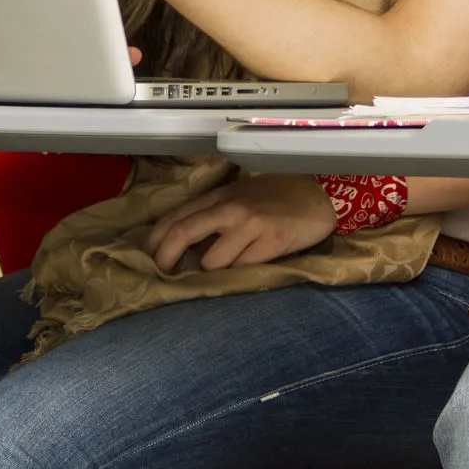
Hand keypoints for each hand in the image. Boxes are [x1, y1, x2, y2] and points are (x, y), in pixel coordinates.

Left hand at [142, 174, 337, 271]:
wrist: (319, 195)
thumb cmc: (278, 198)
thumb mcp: (240, 199)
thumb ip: (214, 216)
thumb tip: (185, 247)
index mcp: (220, 197)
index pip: (176, 217)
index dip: (156, 239)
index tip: (148, 256)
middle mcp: (230, 208)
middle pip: (183, 232)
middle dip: (165, 257)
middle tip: (162, 273)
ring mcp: (250, 224)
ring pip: (211, 259)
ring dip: (209, 271)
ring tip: (220, 271)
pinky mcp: (271, 241)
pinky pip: (241, 268)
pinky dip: (238, 273)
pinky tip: (247, 267)